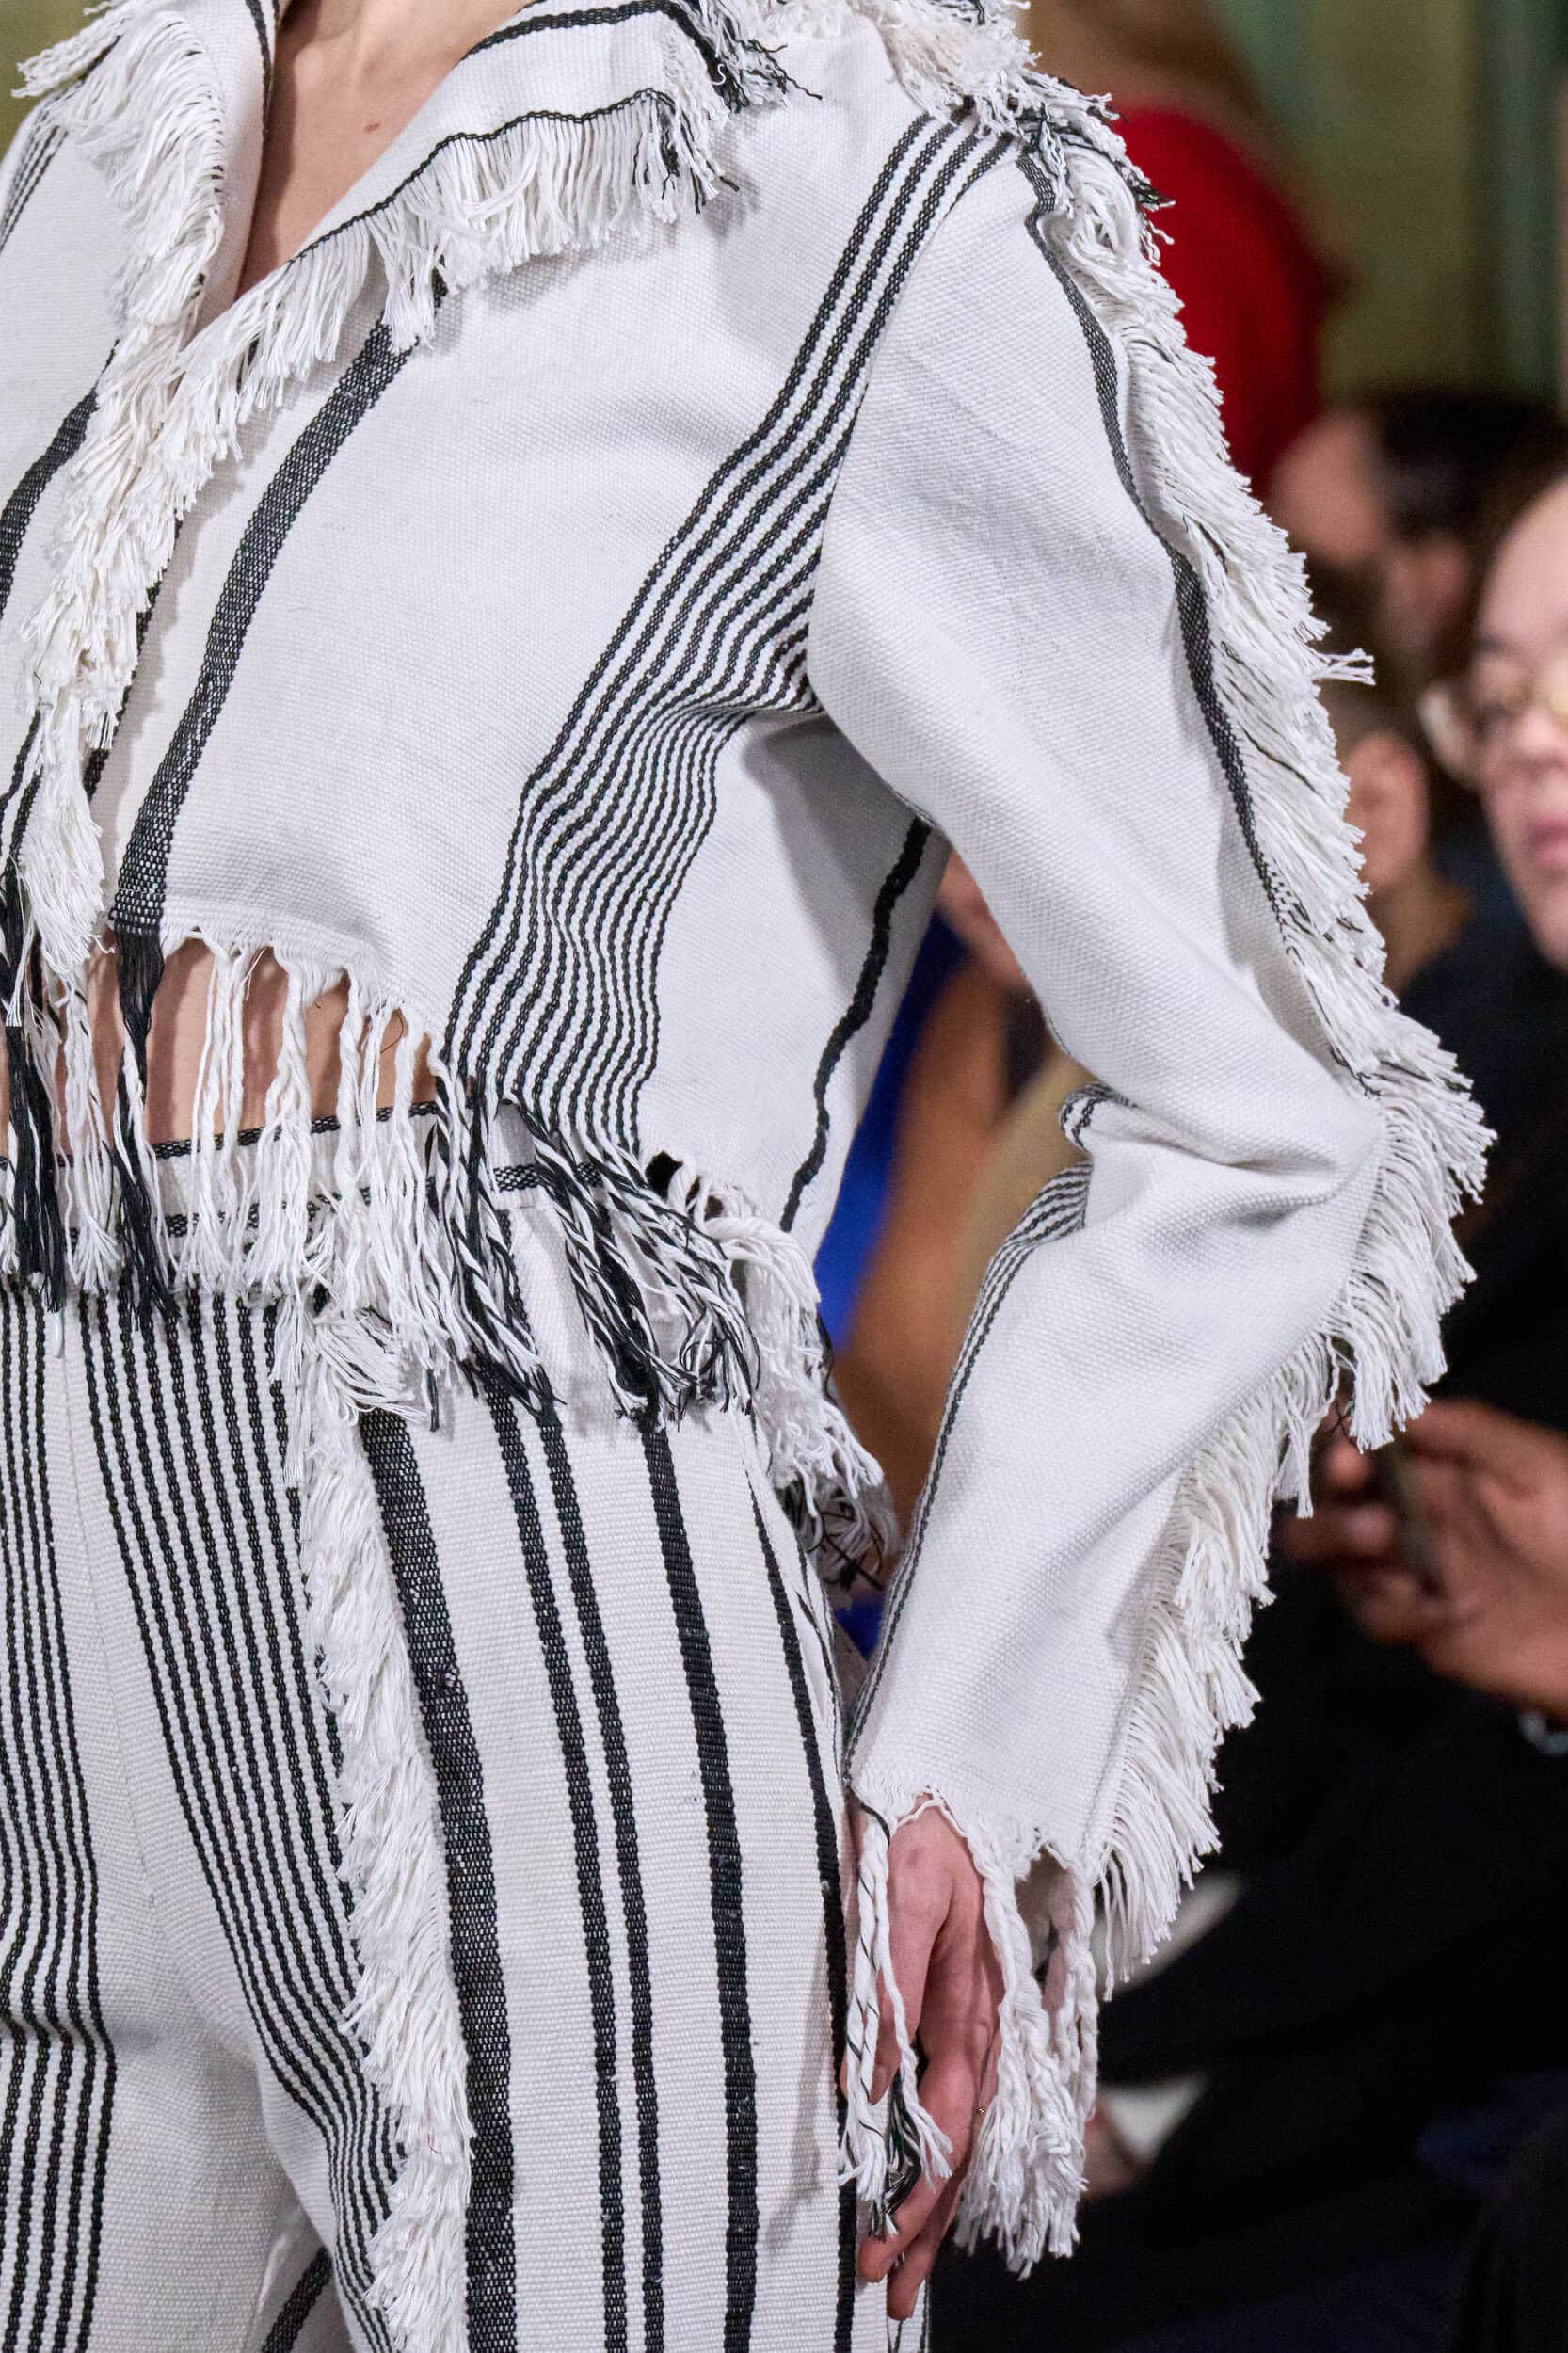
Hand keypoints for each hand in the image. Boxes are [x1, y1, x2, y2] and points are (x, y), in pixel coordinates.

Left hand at [851, 1800, 1003, 2322]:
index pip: (948, 2125)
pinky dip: (952, 2157)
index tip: (876, 2245)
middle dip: (927, 2228)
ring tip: (905, 2269)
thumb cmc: (917, 1828)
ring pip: (967, 2133)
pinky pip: (965, 2099)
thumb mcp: (893, 1899)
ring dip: (938, 2206)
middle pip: (965, 2149)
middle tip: (884, 2295)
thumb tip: (869, 2088)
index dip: (916, 2194)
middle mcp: (988, 2024)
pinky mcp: (967, 2004)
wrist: (952, 1775)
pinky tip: (934, 2186)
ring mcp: (982, 2017)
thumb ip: (886, 1991)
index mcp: (976, 2007)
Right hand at [1283, 1401, 1567, 1714]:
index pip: (1361, 1446)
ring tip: (1377, 1539)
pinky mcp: (1426, 1629)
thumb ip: (1469, 1429)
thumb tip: (1396, 1405)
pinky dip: (1390, 1610)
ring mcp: (1416, 1574)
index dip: (1337, 1444)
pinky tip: (1433, 1608)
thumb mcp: (1539, 1464)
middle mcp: (1416, 1517)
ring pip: (1334, 1559)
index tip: (1345, 1450)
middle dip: (1326, 1500)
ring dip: (1337, 1545)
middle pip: (1329, 1504)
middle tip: (1355, 1498)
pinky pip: (1377, 1616)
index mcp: (1440, 1469)